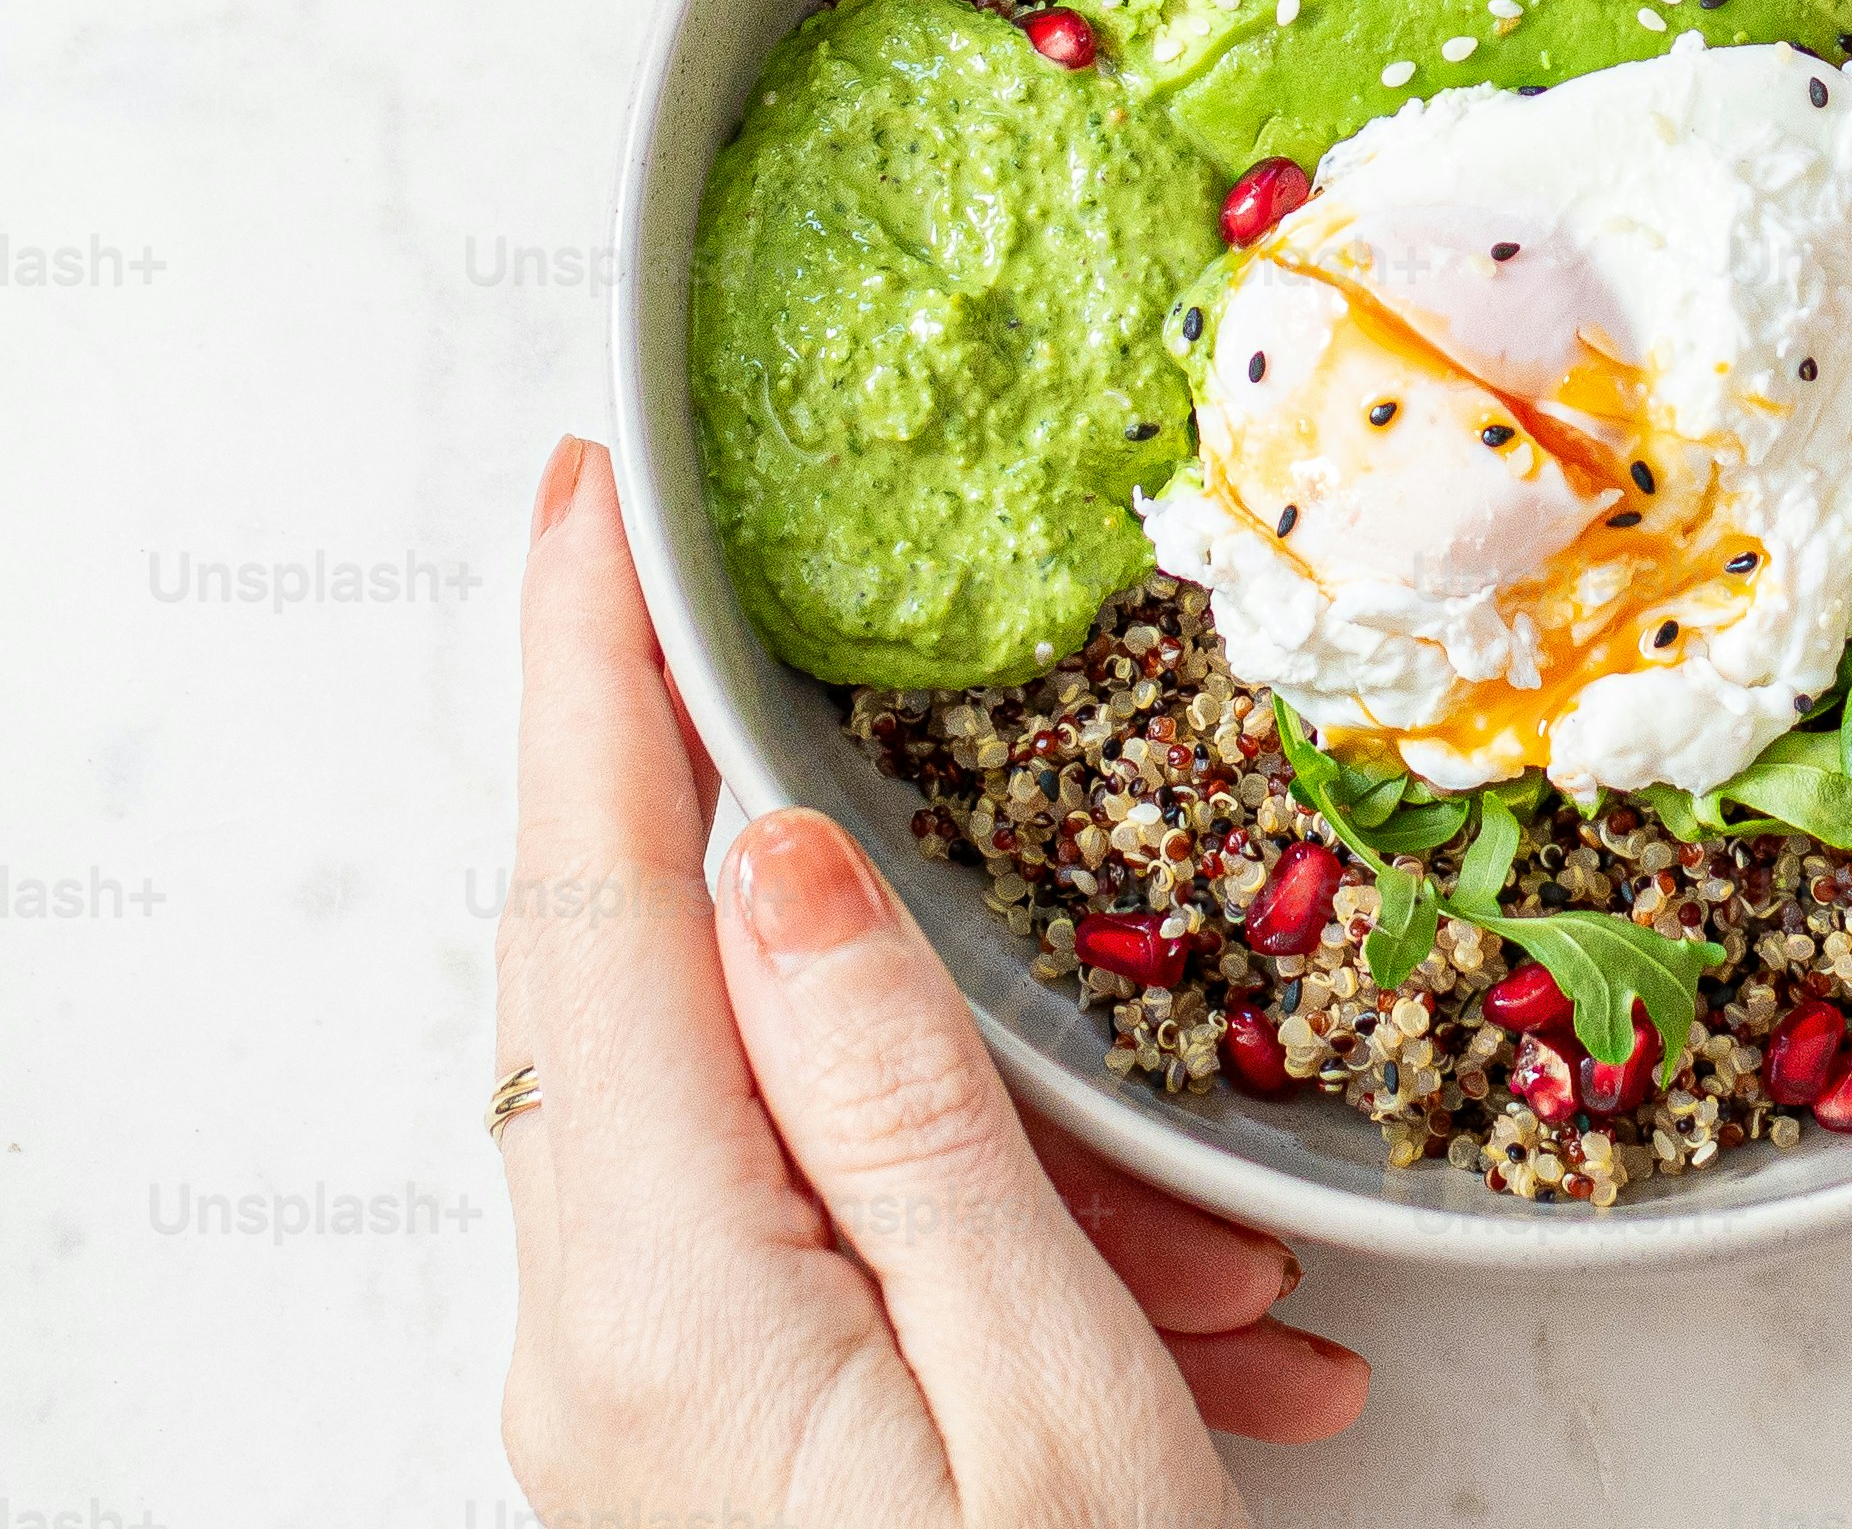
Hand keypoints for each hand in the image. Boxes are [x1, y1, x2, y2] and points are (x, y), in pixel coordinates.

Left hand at [495, 438, 1367, 1527]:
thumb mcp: (1042, 1398)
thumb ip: (901, 1106)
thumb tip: (771, 861)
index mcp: (662, 1299)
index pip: (593, 896)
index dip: (584, 664)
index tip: (583, 486)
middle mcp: (603, 1341)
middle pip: (676, 995)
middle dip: (853, 906)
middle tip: (941, 776)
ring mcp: (645, 1407)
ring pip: (794, 1131)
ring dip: (1000, 1144)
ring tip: (1201, 1279)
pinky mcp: (709, 1454)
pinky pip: (831, 1256)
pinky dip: (1002, 1253)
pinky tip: (1183, 1345)